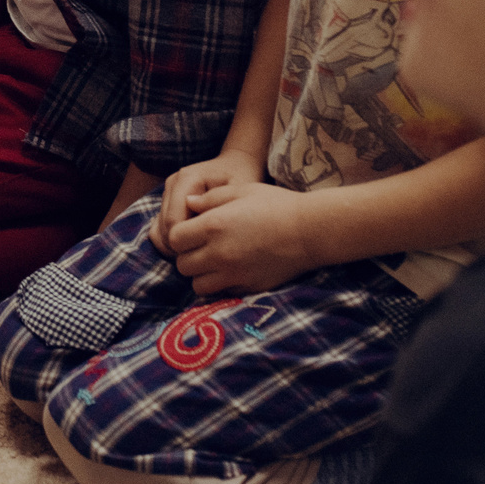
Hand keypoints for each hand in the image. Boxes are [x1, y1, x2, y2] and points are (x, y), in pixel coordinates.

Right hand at [154, 152, 260, 249]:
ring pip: (158, 231)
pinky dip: (171, 242)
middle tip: (204, 260)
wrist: (236, 163)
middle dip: (180, 248)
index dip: (186, 244)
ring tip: (198, 254)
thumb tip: (199, 234)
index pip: (174, 222)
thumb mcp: (238, 193)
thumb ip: (218, 210)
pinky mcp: (167, 201)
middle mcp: (172, 184)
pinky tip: (192, 248)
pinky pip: (159, 229)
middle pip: (163, 228)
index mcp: (187, 178)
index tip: (206, 256)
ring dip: (174, 247)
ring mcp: (167, 192)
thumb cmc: (242, 178)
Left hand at [164, 180, 317, 296]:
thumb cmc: (276, 205)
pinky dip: (220, 285)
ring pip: (197, 285)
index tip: (192, 230)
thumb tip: (188, 203)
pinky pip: (220, 293)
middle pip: (182, 265)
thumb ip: (210, 198)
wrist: (310, 231)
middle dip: (188, 255)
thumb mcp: (241, 191)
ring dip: (201, 274)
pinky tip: (231, 271)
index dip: (180, 235)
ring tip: (215, 262)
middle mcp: (219, 253)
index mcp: (213, 226)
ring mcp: (233, 274)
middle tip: (202, 247)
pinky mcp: (247, 288)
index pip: (174, 239)